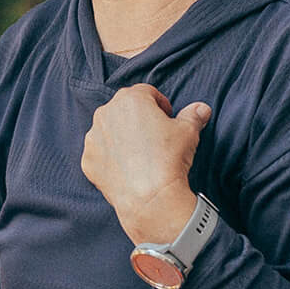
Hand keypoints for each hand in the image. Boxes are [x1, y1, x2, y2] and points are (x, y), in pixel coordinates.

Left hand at [81, 83, 209, 244]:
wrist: (149, 196)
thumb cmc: (169, 158)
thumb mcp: (188, 132)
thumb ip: (193, 115)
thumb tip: (201, 109)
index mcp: (130, 99)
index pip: (146, 93)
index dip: (160, 104)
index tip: (167, 117)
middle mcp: (105, 113)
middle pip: (124, 109)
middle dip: (139, 118)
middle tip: (155, 136)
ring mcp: (93, 137)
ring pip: (109, 130)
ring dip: (122, 136)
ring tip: (140, 154)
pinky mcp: (88, 159)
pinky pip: (100, 153)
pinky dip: (111, 157)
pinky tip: (127, 168)